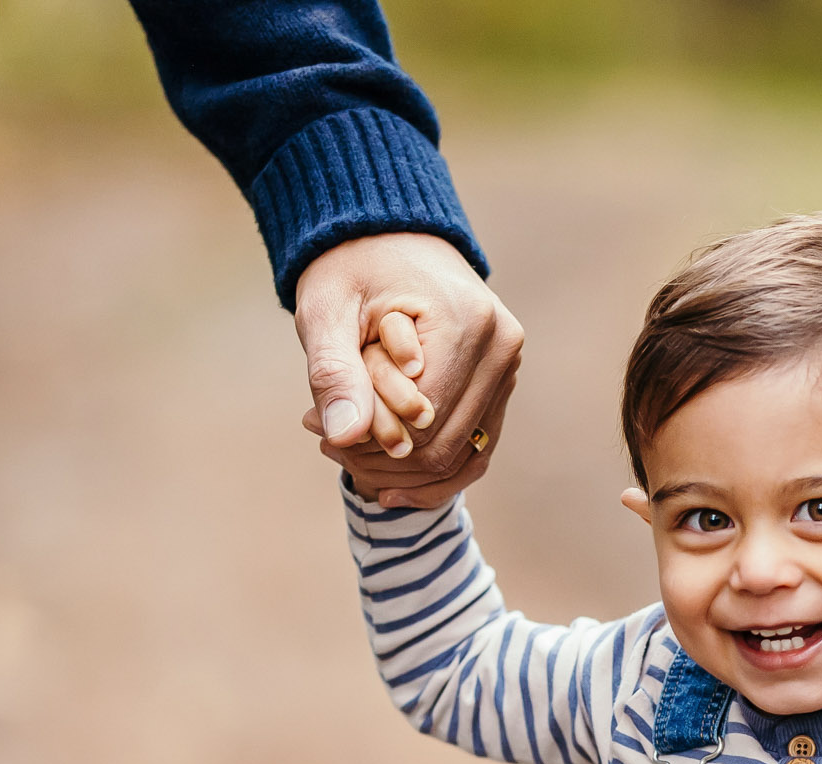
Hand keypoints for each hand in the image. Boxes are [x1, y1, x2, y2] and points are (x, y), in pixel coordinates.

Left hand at [293, 233, 524, 506]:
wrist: (388, 234)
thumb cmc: (350, 267)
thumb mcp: (325, 311)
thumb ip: (334, 373)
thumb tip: (342, 436)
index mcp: (466, 322)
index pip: (419, 419)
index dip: (365, 439)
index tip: (313, 426)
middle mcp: (501, 347)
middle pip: (442, 444)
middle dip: (379, 457)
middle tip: (323, 440)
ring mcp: (508, 367)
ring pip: (460, 456)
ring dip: (401, 468)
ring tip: (347, 449)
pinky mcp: (502, 383)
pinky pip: (475, 449)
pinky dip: (430, 470)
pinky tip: (386, 473)